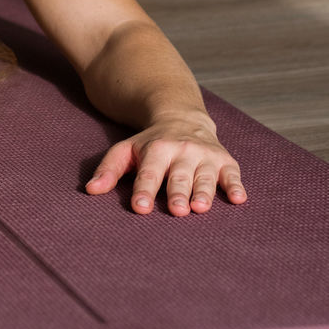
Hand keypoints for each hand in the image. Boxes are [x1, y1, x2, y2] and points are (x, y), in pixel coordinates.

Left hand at [85, 113, 246, 216]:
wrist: (182, 117)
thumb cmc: (149, 144)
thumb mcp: (126, 150)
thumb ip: (109, 170)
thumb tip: (90, 190)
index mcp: (156, 149)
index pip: (149, 172)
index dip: (144, 189)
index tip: (140, 207)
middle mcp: (182, 150)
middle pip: (179, 175)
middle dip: (177, 192)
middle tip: (176, 210)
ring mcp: (205, 155)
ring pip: (205, 176)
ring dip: (204, 191)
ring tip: (201, 207)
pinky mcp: (225, 160)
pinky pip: (232, 173)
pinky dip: (236, 185)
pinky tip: (238, 199)